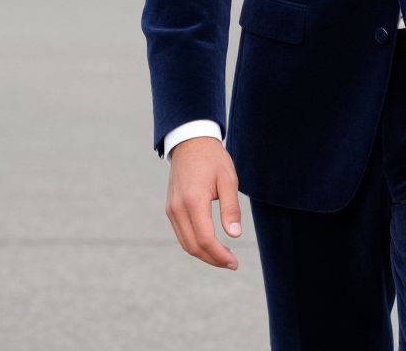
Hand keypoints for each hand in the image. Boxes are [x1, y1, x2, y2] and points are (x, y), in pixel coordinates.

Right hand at [165, 136, 242, 269]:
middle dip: (213, 259)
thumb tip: (235, 235)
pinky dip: (195, 244)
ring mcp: (171, 209)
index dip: (219, 255)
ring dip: (204, 254)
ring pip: (185, 243)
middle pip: (193, 247)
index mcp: (193, 200)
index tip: (234, 262)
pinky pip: (182, 234)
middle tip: (232, 263)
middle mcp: (178, 208)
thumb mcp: (228, 179)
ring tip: (223, 257)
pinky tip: (211, 244)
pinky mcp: (170, 209)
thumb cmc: (213, 159)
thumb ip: (231, 208)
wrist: (190, 142)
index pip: (204, 239)